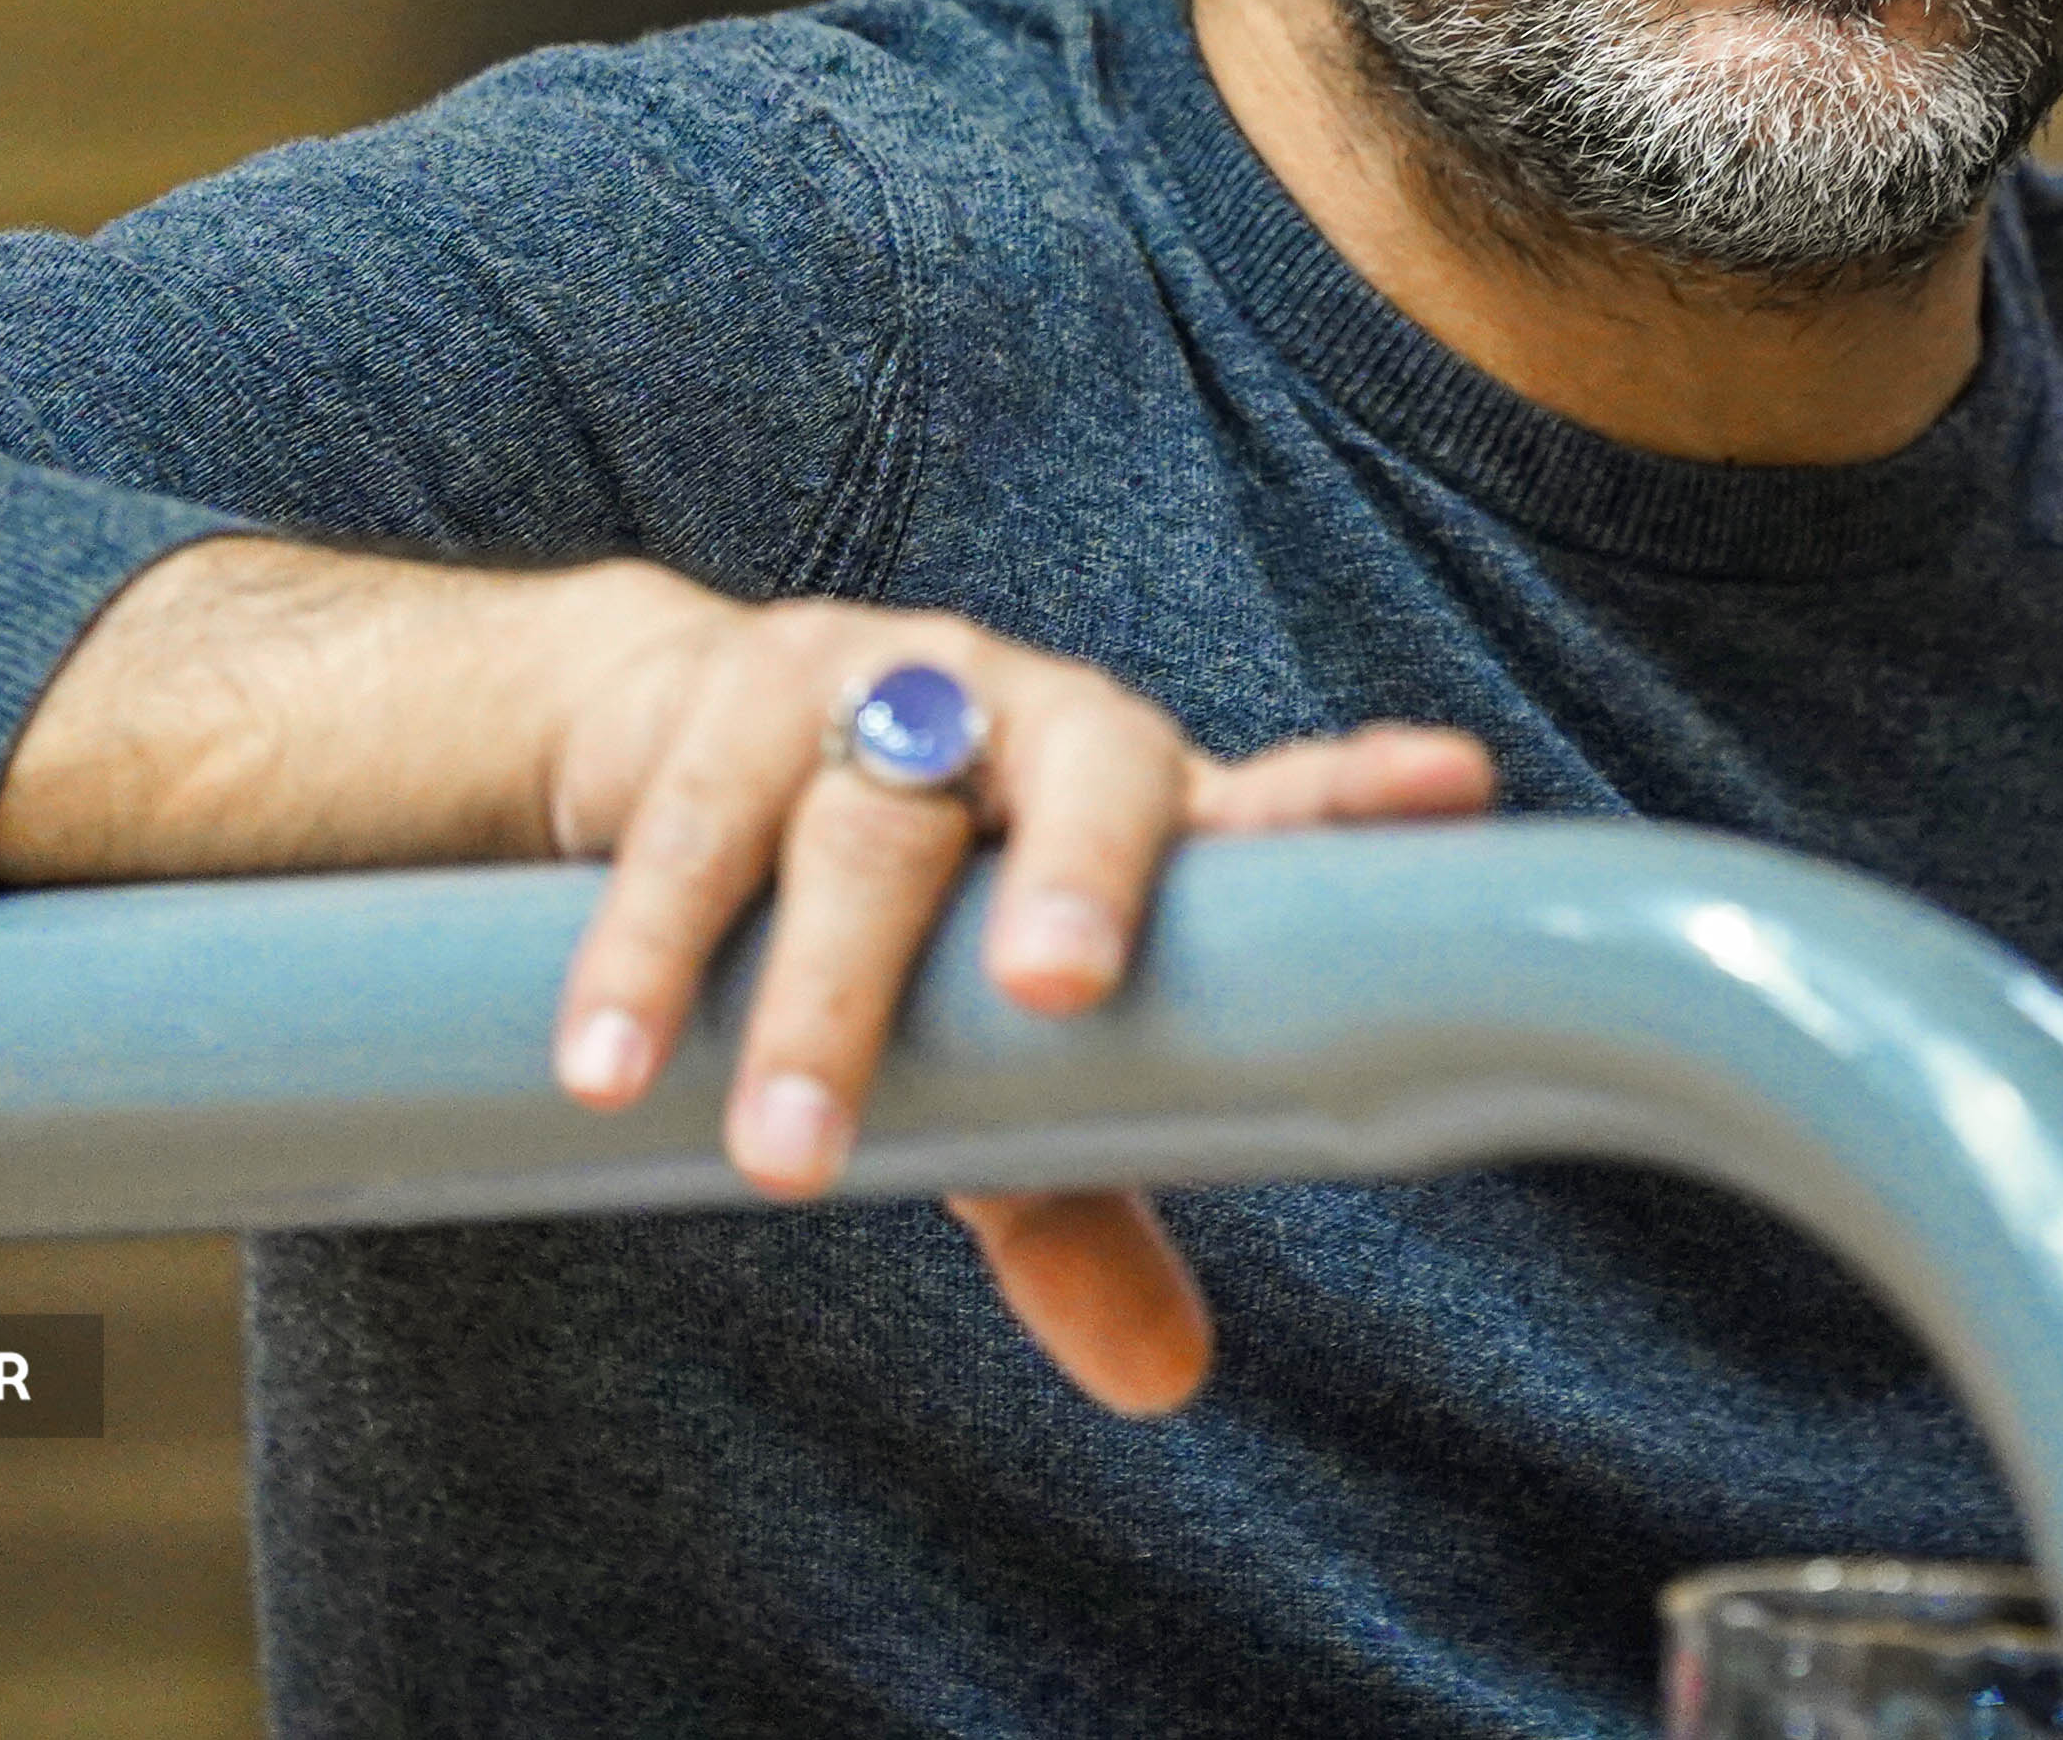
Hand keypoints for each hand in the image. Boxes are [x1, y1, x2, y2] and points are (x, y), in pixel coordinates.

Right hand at [523, 573, 1496, 1412]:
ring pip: (870, 827)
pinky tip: (608, 1064)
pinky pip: (694, 825)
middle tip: (1059, 995)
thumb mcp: (983, 1054)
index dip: (1356, 794)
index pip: (1269, 799)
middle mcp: (1036, 720)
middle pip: (1087, 782)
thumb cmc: (889, 916)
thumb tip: (1169, 1378)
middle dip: (1078, 878)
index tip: (1453, 784)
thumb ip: (1072, 1193)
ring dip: (821, 995)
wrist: (667, 747)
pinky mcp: (731, 692)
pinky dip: (648, 951)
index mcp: (1140, 801)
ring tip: (782, 1159)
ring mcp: (885, 685)